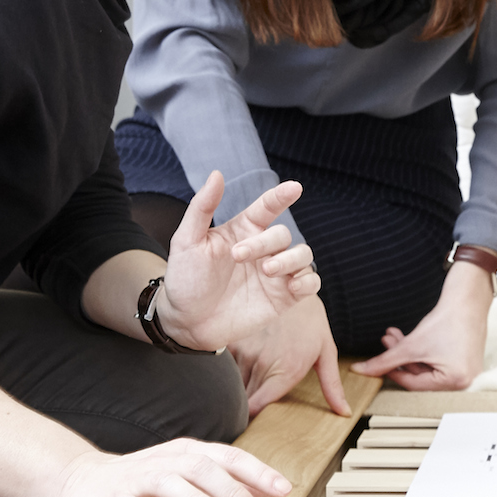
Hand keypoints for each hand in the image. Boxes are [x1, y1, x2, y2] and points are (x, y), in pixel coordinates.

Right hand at [46, 435, 292, 496]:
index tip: (284, 488)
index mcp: (188, 454)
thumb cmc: (145, 485)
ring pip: (169, 483)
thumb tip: (270, 490)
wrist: (83, 485)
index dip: (257, 471)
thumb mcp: (191, 483)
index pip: (229, 457)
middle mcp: (166, 462)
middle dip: (232, 490)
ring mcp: (138, 480)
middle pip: (203, 468)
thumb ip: (229, 485)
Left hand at [158, 172, 321, 352]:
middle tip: (238, 256)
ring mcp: (275, 274)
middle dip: (265, 242)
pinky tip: (292, 286)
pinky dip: (308, 281)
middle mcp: (263, 250)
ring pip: (303, 255)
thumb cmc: (185, 279)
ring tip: (267, 271)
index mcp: (243, 231)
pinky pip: (310, 283)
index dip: (281, 196)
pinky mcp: (283, 298)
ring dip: (290, 260)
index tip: (294, 188)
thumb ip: (202, 207)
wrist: (186, 322)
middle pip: (283, 234)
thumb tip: (217, 174)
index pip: (268, 207)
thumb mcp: (186, 241)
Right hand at [232, 295, 350, 418]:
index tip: (255, 422)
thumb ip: (332, 386)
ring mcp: (245, 351)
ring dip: (235, 392)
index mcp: (286, 371)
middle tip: (246, 414)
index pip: (256, 409)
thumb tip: (344, 412)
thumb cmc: (310, 321)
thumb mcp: (326, 352)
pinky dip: (226, 375)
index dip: (252, 420)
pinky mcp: (233, 340)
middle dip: (242, 411)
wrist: (292, 283)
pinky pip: (223, 368)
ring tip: (239, 395)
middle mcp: (262, 363)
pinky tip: (233, 375)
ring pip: (231, 386)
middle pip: (242, 401)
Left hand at [353, 257, 493, 390]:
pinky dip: (423, 351)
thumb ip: (385, 361)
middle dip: (400, 358)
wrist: (468, 299)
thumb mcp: (411, 345)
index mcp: (455, 382)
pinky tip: (409, 338)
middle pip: (421, 376)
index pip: (414, 385)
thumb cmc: (447, 321)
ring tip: (394, 336)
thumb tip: (361, 370)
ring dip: (409, 353)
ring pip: (428, 367)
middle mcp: (464, 382)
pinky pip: (438, 362)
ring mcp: (466, 372)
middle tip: (387, 342)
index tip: (379, 363)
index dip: (393, 372)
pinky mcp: (465, 361)